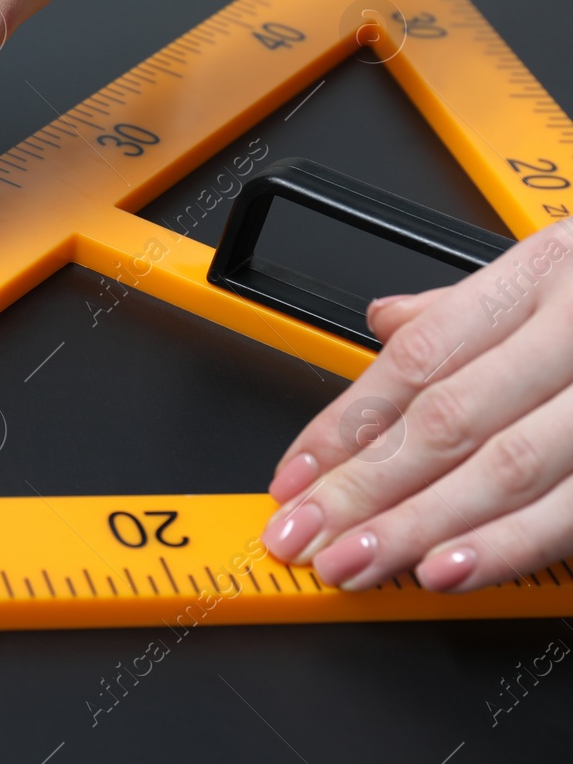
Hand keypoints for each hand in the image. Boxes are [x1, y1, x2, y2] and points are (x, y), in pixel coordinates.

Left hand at [262, 220, 572, 591]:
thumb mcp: (561, 271)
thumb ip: (470, 309)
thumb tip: (385, 324)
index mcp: (545, 274)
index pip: (417, 356)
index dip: (344, 424)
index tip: (292, 478)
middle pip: (449, 417)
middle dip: (365, 488)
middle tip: (304, 536)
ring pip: (511, 466)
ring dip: (425, 525)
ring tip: (360, 562)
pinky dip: (516, 542)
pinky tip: (458, 568)